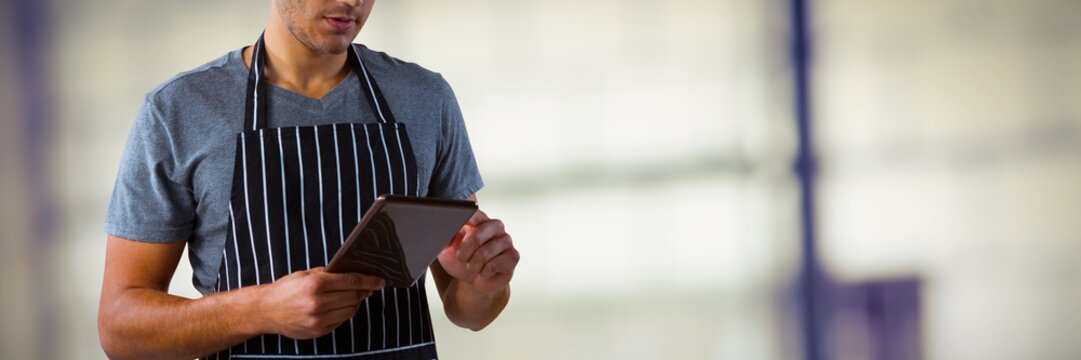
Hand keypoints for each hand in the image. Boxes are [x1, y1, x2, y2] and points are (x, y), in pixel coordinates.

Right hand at [254, 267, 383, 338]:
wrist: (266, 310)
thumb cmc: (285, 289)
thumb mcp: (306, 274)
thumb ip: (329, 274)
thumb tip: (353, 273)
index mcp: (316, 284)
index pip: (351, 282)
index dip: (369, 281)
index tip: (380, 281)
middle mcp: (318, 303)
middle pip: (354, 297)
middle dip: (363, 291)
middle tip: (367, 287)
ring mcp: (318, 319)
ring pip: (350, 311)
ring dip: (355, 303)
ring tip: (351, 297)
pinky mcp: (318, 331)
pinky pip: (340, 321)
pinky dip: (343, 313)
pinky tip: (337, 307)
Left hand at [437, 210, 519, 295]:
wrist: (474, 280)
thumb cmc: (462, 260)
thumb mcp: (447, 249)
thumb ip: (445, 237)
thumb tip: (443, 228)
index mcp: (480, 220)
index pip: (475, 214)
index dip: (470, 217)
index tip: (466, 222)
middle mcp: (495, 227)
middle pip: (477, 234)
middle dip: (465, 250)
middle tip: (461, 257)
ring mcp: (506, 241)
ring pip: (485, 252)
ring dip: (474, 264)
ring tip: (472, 267)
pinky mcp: (513, 256)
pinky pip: (496, 264)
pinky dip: (485, 271)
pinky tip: (485, 271)